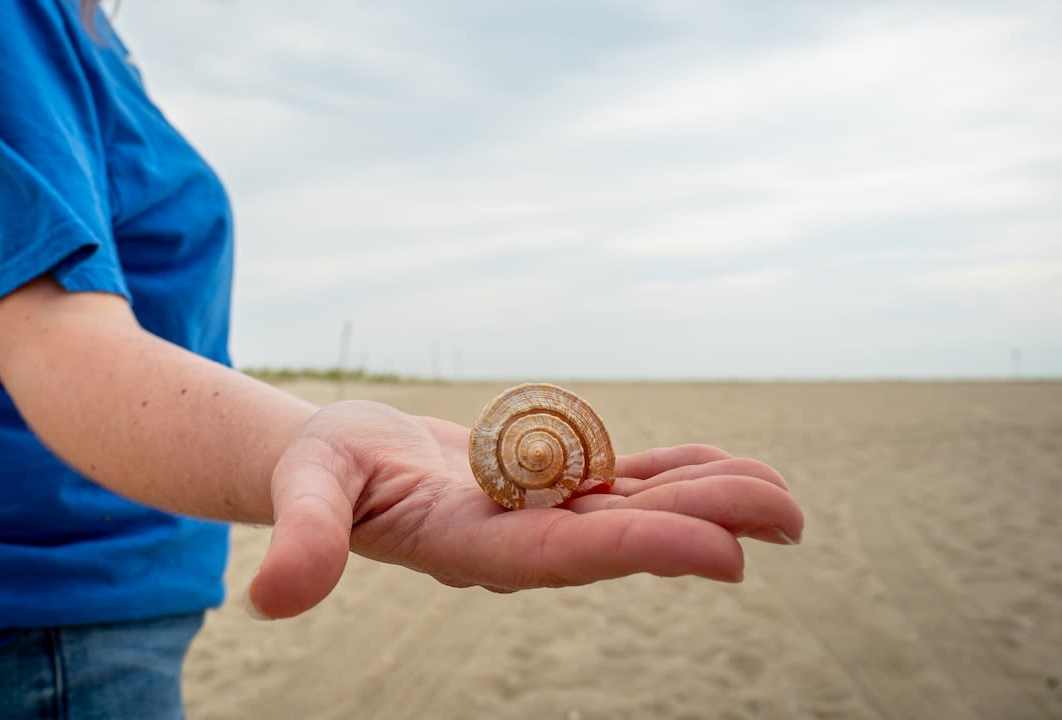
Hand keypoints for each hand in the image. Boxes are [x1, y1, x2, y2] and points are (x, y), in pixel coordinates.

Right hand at [246, 400, 803, 618]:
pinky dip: (674, 476)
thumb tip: (271, 596)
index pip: (570, 555)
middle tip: (789, 512)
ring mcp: (540, 517)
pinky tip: (724, 467)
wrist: (338, 464)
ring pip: (635, 510)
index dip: (647, 550)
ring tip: (782, 493)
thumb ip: (307, 536)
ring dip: (707, 499)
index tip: (726, 553)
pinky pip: (622, 484)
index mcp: (474, 548)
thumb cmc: (321, 469)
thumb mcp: (307, 488)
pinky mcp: (547, 490)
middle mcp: (521, 543)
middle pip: (624, 534)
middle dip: (706, 523)